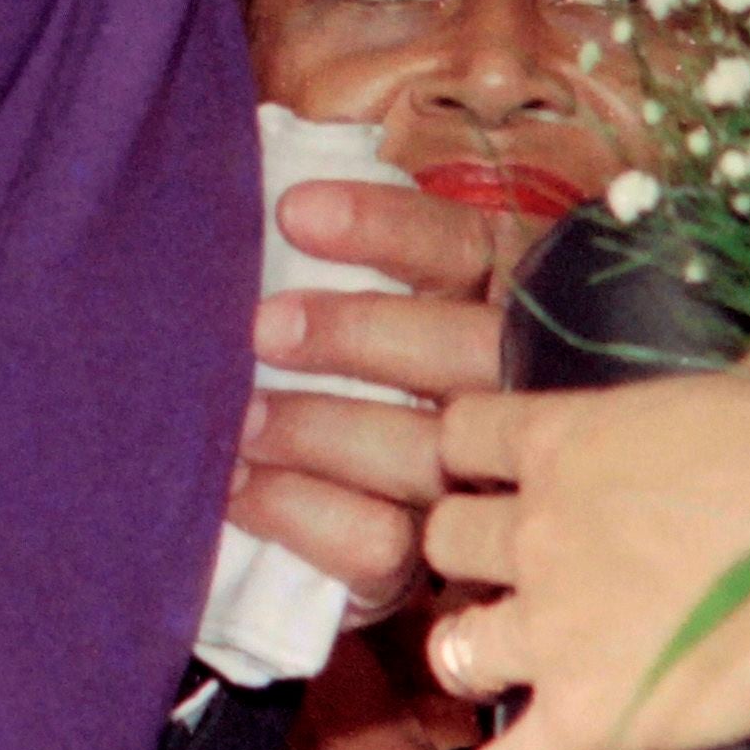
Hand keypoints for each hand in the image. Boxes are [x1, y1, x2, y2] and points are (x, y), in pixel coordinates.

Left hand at [229, 180, 512, 621]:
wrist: (421, 511)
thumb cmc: (382, 363)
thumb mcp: (394, 293)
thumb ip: (356, 249)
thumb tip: (264, 188)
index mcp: (508, 299)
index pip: (463, 247)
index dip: (384, 227)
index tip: (291, 212)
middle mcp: (515, 386)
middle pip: (465, 352)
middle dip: (359, 335)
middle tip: (263, 328)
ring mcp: (484, 480)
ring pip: (424, 452)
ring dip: (318, 430)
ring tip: (238, 419)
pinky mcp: (438, 560)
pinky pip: (378, 541)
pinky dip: (295, 509)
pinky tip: (234, 487)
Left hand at [428, 358, 749, 749]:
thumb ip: (717, 382)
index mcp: (562, 441)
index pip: (457, 435)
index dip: (463, 456)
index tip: (478, 470)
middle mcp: (535, 531)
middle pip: (444, 539)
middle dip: (468, 555)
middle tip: (505, 571)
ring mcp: (553, 627)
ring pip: (452, 641)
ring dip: (470, 650)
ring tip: (495, 660)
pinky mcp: (588, 714)